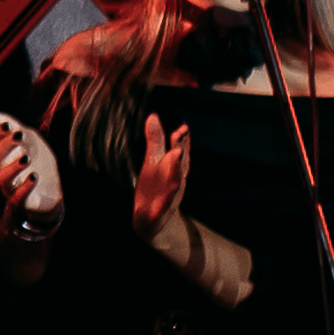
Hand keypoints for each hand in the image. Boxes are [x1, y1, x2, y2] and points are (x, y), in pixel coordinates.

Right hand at [0, 110, 62, 228]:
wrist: (53, 189)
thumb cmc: (39, 162)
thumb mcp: (30, 140)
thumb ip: (14, 127)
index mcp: (3, 155)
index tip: (8, 125)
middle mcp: (2, 171)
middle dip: (5, 147)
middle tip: (19, 136)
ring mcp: (11, 188)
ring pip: (3, 179)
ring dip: (13, 167)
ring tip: (26, 158)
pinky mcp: (23, 201)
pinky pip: (19, 197)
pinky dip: (25, 187)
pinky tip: (34, 177)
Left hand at [130, 113, 192, 240]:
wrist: (150, 218)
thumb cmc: (154, 185)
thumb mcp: (153, 160)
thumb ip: (155, 140)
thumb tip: (153, 116)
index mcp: (174, 167)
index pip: (179, 151)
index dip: (182, 141)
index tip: (183, 128)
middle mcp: (176, 180)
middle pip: (181, 166)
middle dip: (182, 155)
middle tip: (181, 142)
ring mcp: (170, 196)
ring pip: (176, 185)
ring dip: (177, 174)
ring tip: (176, 162)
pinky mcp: (161, 211)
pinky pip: (165, 207)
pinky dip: (167, 201)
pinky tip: (168, 197)